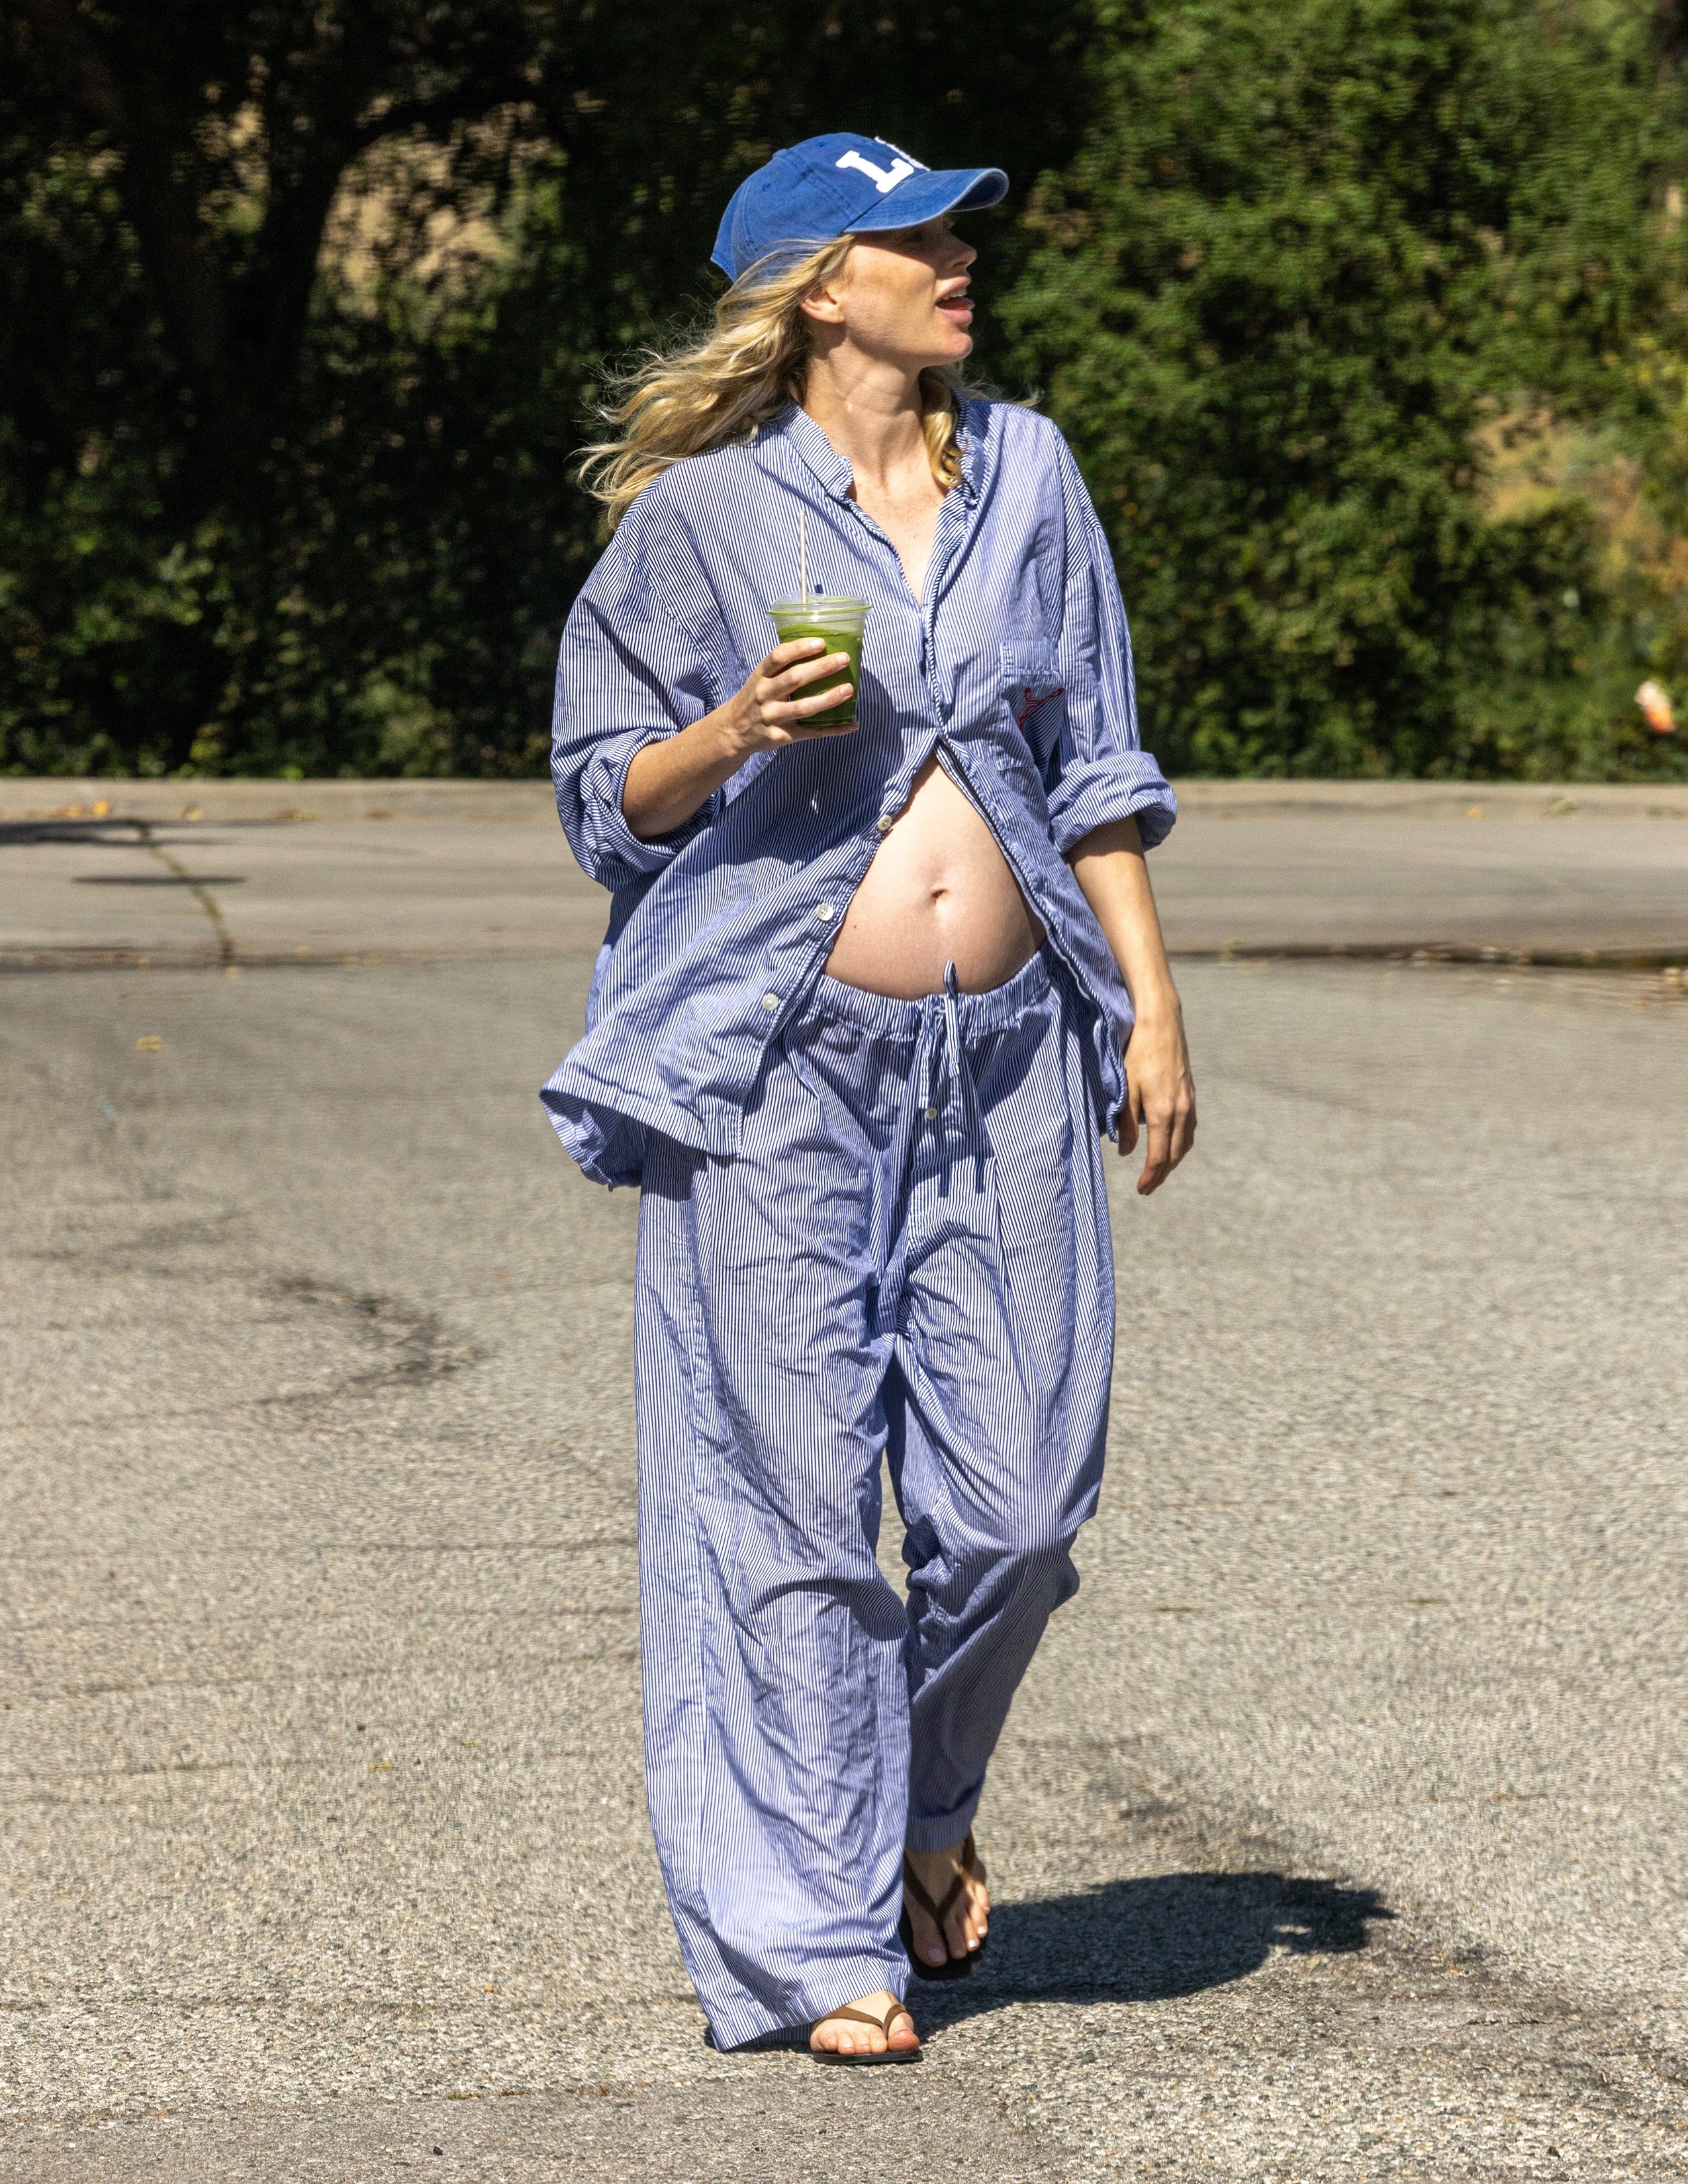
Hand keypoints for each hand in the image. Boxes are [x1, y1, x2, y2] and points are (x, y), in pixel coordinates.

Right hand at [720, 637, 856, 755]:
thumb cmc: (754, 699)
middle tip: (843, 659)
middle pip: (794, 679)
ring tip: (849, 689)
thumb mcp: (759, 679)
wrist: (733, 731)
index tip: (821, 642)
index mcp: (759, 677)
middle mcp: (763, 696)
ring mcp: (772, 718)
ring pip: (803, 707)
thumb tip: (818, 649)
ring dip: (829, 698)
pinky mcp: (781, 736)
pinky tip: (852, 724)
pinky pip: (811, 733)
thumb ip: (780, 667)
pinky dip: (834, 729)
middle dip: (821, 668)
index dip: (799, 648)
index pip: (778, 657)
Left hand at [1118, 1005, 1195, 1193]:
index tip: (1141, 1189)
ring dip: (1173, 1161)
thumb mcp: (1126, 1088)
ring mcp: (1189, 1103)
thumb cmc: (1138, 1053)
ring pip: (1185, 1143)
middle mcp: (1181, 1111)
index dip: (1151, 1176)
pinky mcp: (1191, 1095)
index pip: (1158, 1155)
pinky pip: (1190, 1128)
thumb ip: (1127, 1122)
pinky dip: (1181, 1143)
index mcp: (1163, 1112)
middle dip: (1162, 1174)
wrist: (1162, 1024)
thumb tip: (1127, 1152)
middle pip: (1175, 1155)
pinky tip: (1172, 1145)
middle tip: (1148, 1188)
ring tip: (1159, 1172)